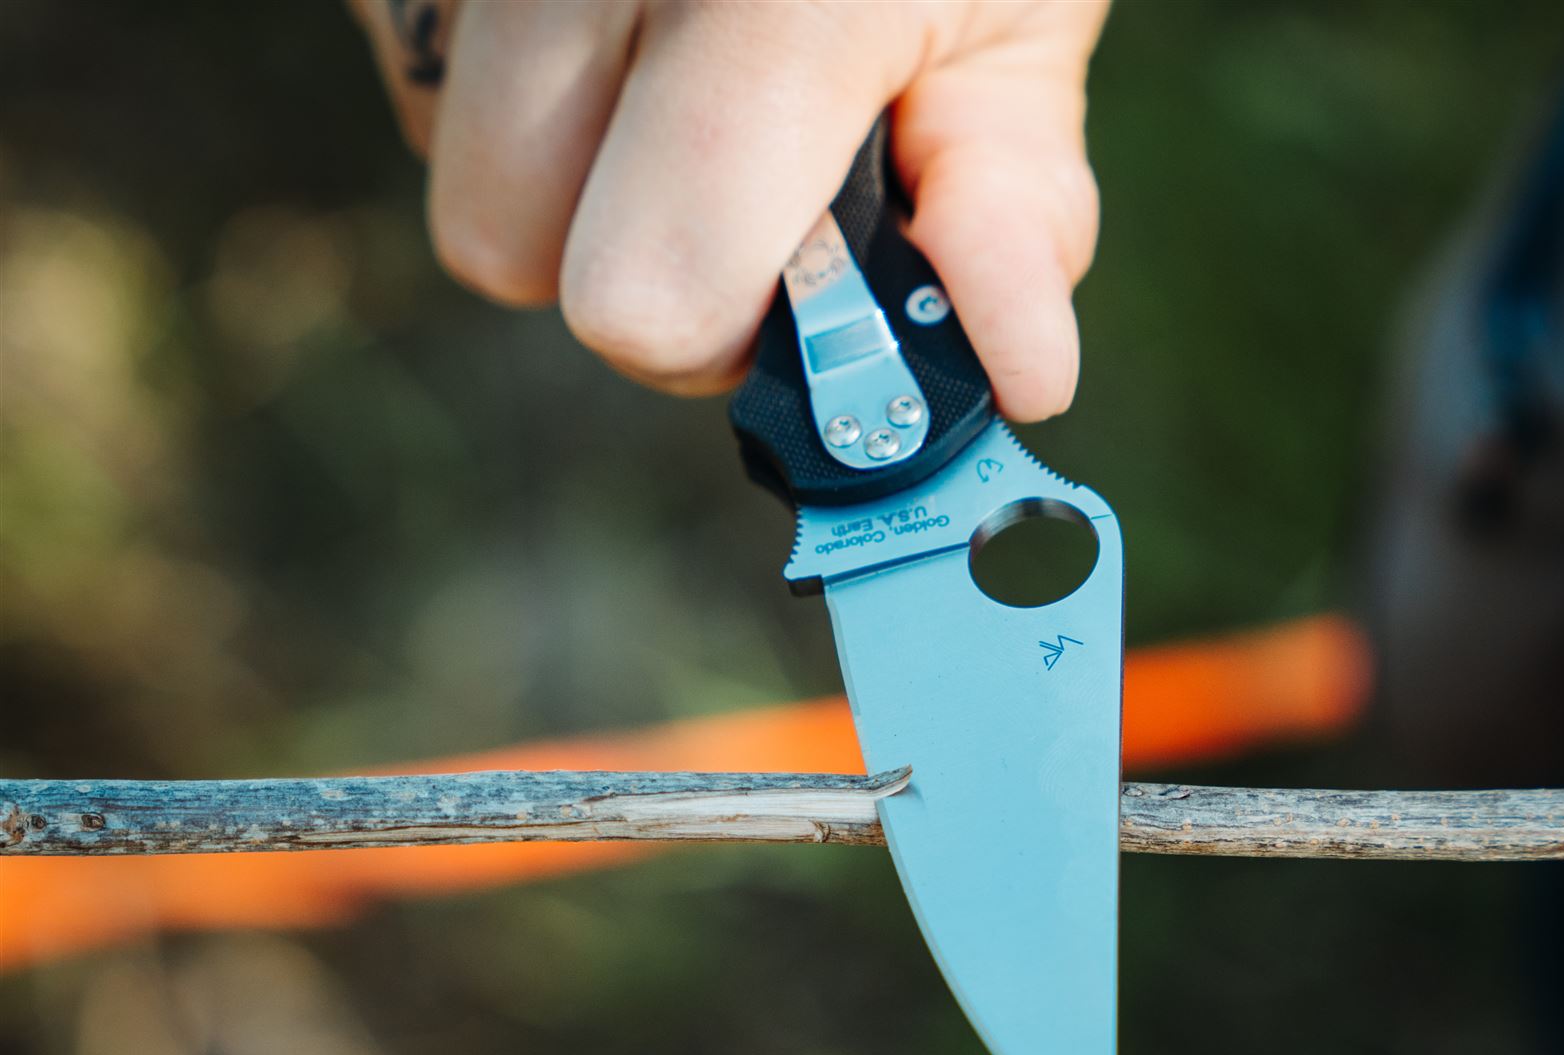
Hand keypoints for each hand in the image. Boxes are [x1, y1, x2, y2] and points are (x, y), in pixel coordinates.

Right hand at [349, 0, 1108, 417]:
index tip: (800, 290)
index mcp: (768, 4)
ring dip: (563, 158)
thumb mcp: (1022, 13)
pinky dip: (514, 57)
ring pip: (446, 149)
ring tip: (687, 66)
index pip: (639, 301)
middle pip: (500, 248)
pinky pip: (412, 37)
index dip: (720, 340)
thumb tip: (1019, 379)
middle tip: (737, 179)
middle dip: (627, 255)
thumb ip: (1009, 203)